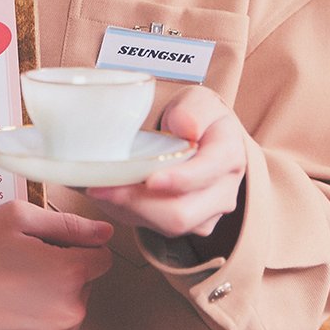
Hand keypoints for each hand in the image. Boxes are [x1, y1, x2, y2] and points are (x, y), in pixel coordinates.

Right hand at [0, 200, 112, 329]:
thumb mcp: (18, 217)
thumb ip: (69, 224)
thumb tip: (105, 233)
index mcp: (69, 271)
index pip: (101, 257)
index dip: (77, 247)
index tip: (52, 247)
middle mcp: (69, 310)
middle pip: (86, 285)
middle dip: (65, 273)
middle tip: (26, 265)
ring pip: (73, 313)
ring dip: (56, 301)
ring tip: (17, 289)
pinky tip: (30, 318)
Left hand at [84, 86, 246, 239]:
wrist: (204, 136)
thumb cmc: (198, 116)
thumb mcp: (198, 101)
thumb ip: (192, 111)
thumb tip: (186, 127)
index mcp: (228, 155)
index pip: (206, 173)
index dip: (178, 180)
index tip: (149, 179)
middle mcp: (224, 192)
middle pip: (182, 213)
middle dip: (138, 203)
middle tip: (102, 187)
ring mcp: (208, 213)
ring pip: (167, 226)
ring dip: (130, 210)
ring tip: (101, 189)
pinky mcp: (189, 224)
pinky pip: (157, 228)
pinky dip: (130, 213)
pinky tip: (111, 195)